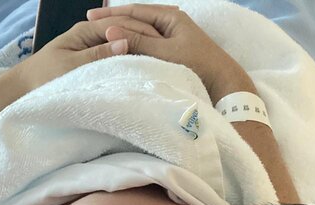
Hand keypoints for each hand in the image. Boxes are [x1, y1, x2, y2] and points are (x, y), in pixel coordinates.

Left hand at [10, 15, 162, 92]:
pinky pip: (116, 60)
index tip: (163, 46)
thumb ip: (99, 55)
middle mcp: (92, 36)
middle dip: (147, 41)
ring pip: (124, 47)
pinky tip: (145, 73)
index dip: (144, 34)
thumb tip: (126, 43)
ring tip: (164, 64)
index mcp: (87, 31)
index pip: (123, 26)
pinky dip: (130, 64)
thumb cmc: (43, 77)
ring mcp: (94, 49)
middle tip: (171, 55)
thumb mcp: (72, 67)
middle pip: (126, 33)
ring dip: (141, 53)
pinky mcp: (93, 63)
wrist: (24, 89)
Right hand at [88, 4, 253, 98]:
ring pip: (142, 30)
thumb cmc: (198, 66)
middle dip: (114, 20)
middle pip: (137, 18)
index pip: (134, 10)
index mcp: (171, 17)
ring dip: (122, 31)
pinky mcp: (174, 50)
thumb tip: (111, 30)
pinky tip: (122, 47)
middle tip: (91, 23)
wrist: (223, 84)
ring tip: (102, 34)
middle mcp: (172, 22)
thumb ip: (138, 42)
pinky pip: (148, 42)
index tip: (90, 17)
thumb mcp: (165, 53)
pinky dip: (133, 42)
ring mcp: (174, 35)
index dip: (111, 14)